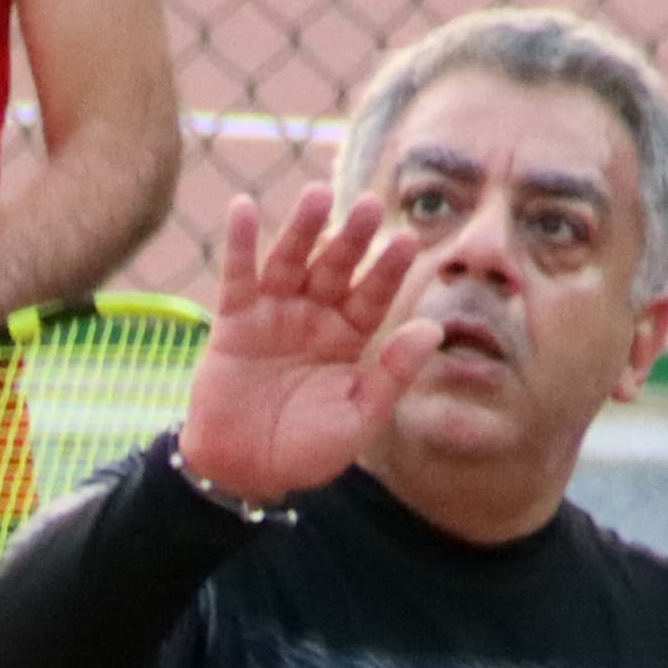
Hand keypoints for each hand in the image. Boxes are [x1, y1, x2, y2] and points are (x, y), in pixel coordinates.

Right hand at [179, 188, 442, 504]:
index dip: (389, 269)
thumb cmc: (307, 451)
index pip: (374, 295)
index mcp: (350, 338)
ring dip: (302, 228)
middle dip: (351, 237)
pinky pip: (238, 276)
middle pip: (336, 268)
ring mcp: (274, 315)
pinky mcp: (234, 321)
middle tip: (369, 204)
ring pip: (290, 261)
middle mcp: (314, 318)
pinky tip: (243, 207)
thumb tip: (433, 327)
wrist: (245, 472)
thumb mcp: (358, 417)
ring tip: (316, 194)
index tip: (408, 239)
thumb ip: (392, 373)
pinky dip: (239, 243)